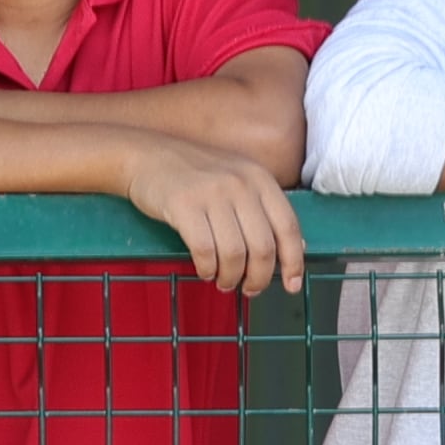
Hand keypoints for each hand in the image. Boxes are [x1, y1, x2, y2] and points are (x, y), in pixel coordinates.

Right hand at [120, 134, 307, 297]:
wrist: (148, 155)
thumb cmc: (195, 174)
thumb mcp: (238, 181)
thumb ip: (265, 210)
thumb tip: (296, 247)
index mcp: (260, 179)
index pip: (288, 227)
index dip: (293, 262)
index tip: (292, 285)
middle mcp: (241, 184)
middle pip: (263, 247)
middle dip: (258, 278)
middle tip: (249, 289)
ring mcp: (212, 193)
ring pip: (234, 254)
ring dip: (230, 277)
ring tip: (223, 281)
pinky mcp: (184, 205)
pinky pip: (204, 251)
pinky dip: (207, 269)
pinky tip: (205, 270)